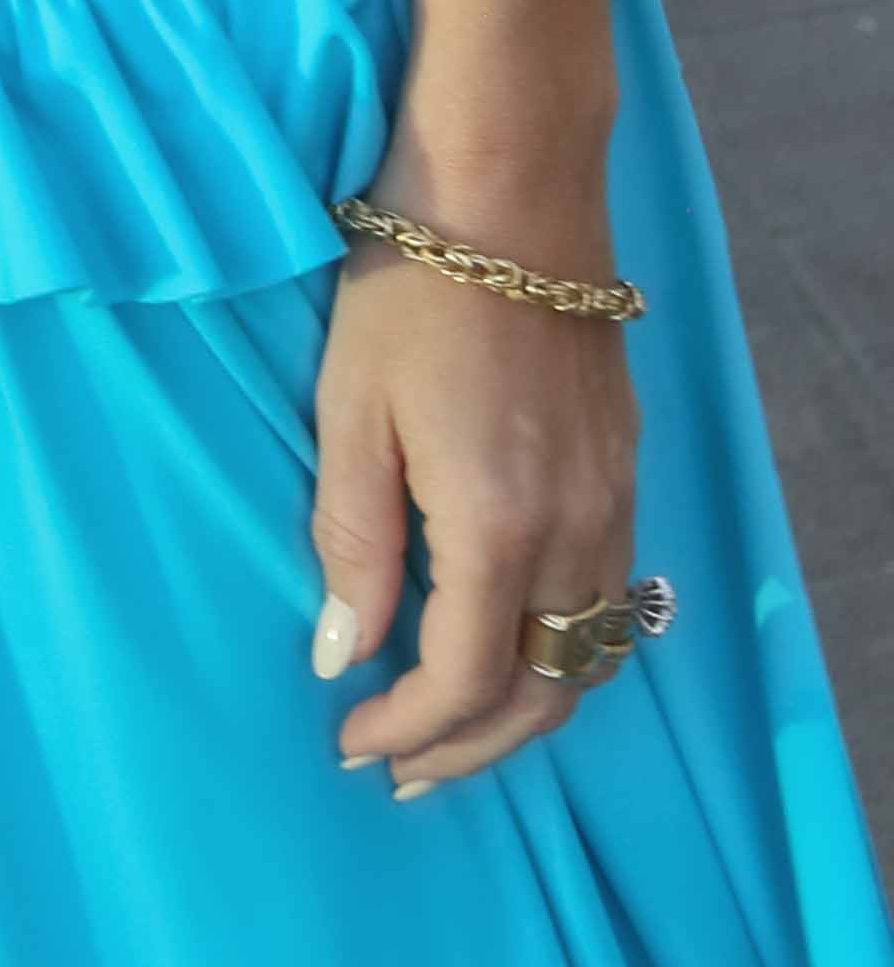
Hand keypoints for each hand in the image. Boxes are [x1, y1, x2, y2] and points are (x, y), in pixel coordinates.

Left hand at [310, 206, 640, 798]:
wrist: (510, 190)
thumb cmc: (409, 290)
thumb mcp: (349, 411)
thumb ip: (351, 541)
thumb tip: (341, 654)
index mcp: (496, 523)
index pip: (462, 679)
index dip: (406, 728)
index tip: (349, 741)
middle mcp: (573, 531)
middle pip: (540, 692)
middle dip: (468, 750)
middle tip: (400, 776)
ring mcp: (612, 502)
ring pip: (590, 657)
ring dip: (524, 713)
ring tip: (455, 738)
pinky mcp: (624, 471)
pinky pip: (611, 601)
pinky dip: (565, 654)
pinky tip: (515, 648)